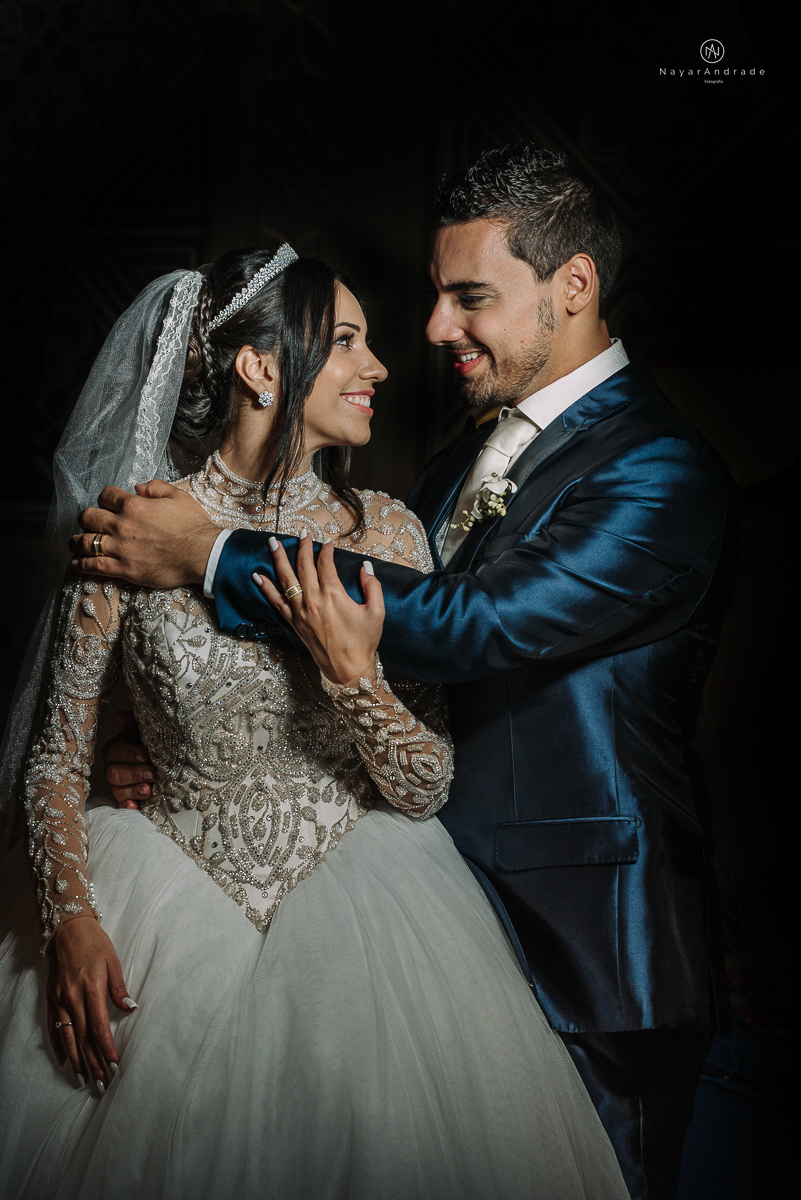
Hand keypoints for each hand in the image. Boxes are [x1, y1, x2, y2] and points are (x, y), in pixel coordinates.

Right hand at [47, 915, 136, 1093]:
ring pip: (68, 1037)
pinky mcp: (51, 999)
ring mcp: (59, 1000)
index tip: (116, 1065)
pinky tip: (65, 1060)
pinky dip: (59, 1046)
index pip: (99, 1027)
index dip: (107, 1048)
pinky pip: (54, 1027)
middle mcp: (72, 998)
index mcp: (90, 989)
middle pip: (84, 1038)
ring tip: (85, 1079)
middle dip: (94, 1062)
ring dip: (77, 1060)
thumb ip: (119, 988)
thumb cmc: (95, 943)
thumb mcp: (112, 961)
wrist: (67, 929)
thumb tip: (131, 1008)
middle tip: (103, 1083)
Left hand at [69, 479, 218, 588]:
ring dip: (76, 541)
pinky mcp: (124, 569)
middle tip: (88, 522)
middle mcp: (122, 525)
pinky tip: (77, 563)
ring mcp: (121, 548)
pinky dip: (81, 564)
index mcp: (134, 505)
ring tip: (74, 543)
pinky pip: (94, 566)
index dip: (105, 499)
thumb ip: (156, 487)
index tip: (107, 504)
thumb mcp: (178, 496)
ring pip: (85, 542)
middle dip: (86, 518)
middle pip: (89, 517)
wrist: (203, 554)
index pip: (106, 496)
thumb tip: (138, 486)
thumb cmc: (194, 526)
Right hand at [104, 710, 153, 808]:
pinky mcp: (126, 799)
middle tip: (152, 774)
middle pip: (115, 773)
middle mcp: (114, 767)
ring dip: (133, 791)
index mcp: (117, 749)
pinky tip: (135, 807)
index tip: (146, 756)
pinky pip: (121, 805)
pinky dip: (127, 806)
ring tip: (149, 790)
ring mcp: (118, 785)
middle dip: (134, 774)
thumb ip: (132, 721)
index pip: (116, 751)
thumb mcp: (146, 728)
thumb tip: (120, 716)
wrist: (167, 758)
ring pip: (117, 790)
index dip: (130, 754)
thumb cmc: (155, 741)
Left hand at [255, 534, 383, 684]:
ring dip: (278, 559)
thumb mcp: (376, 612)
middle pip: (304, 566)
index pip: (326, 564)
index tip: (328, 543)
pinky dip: (266, 588)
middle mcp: (313, 600)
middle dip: (302, 547)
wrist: (347, 670)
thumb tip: (365, 567)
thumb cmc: (363, 642)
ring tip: (272, 543)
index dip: (326, 551)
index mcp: (334, 595)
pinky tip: (257, 576)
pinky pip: (276, 602)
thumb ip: (372, 586)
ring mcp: (301, 612)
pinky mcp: (294, 623)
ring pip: (286, 579)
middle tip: (302, 533)